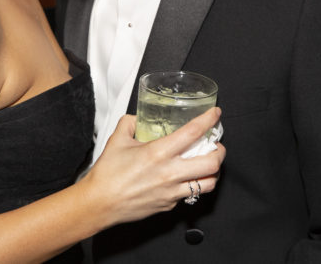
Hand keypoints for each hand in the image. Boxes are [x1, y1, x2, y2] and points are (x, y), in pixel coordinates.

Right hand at [82, 108, 224, 226]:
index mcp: (158, 152)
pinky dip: (194, 185)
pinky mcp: (169, 205)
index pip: (193, 132)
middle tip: (217, 145)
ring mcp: (171, 191)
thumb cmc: (107, 174)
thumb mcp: (118, 139)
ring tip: (209, 165)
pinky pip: (190, 194)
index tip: (215, 115)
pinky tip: (188, 178)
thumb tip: (137, 118)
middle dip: (220, 152)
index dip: (209, 120)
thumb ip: (130, 123)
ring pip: (208, 183)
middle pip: (212, 163)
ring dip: (213, 172)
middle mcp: (169, 173)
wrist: (99, 204)